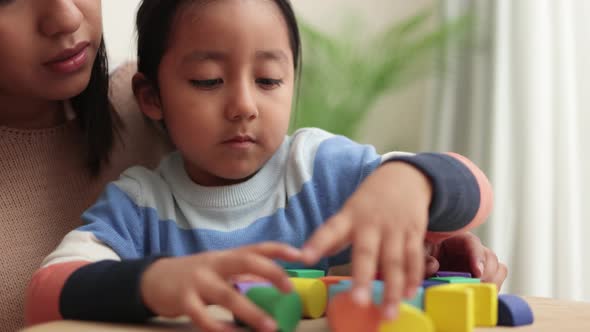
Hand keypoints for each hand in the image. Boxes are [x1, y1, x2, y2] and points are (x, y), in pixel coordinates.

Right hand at [141, 242, 300, 331]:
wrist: (154, 279)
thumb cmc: (196, 275)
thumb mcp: (220, 269)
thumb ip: (243, 275)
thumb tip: (274, 284)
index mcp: (227, 256)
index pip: (257, 248)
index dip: (278, 249)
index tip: (300, 255)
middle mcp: (215, 264)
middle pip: (245, 262)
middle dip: (270, 273)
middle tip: (289, 289)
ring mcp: (198, 281)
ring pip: (227, 295)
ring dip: (250, 312)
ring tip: (270, 327)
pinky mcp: (183, 300)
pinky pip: (203, 316)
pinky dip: (218, 327)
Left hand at [301, 162, 431, 318]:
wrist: (405, 177)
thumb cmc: (370, 201)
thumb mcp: (349, 211)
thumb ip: (333, 235)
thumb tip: (308, 256)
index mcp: (350, 217)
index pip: (330, 230)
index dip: (317, 243)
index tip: (304, 257)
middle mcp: (372, 224)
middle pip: (367, 253)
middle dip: (363, 278)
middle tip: (359, 302)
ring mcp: (395, 229)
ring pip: (395, 261)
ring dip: (393, 288)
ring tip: (388, 313)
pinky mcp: (414, 232)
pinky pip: (414, 258)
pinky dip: (413, 278)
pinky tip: (409, 295)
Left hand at [424, 232, 507, 289]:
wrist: (420, 264)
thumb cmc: (422, 251)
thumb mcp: (420, 250)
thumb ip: (424, 257)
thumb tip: (434, 266)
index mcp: (456, 239)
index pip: (473, 243)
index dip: (478, 257)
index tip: (477, 272)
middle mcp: (471, 251)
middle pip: (490, 257)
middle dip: (487, 273)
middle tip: (477, 286)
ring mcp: (477, 265)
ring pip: (497, 270)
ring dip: (492, 282)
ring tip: (480, 293)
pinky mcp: (479, 279)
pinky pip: (494, 283)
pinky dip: (491, 291)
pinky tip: (480, 297)